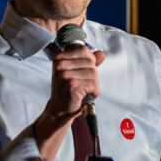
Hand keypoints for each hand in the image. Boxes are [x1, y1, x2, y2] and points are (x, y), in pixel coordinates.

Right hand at [33, 46, 105, 160]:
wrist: (59, 109)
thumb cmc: (67, 90)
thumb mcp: (76, 71)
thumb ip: (89, 61)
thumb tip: (101, 54)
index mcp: (59, 58)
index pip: (83, 50)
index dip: (90, 61)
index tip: (84, 71)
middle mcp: (60, 65)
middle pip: (91, 63)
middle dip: (93, 75)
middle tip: (84, 84)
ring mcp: (65, 75)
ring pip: (94, 73)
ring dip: (94, 84)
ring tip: (85, 90)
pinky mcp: (72, 86)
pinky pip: (93, 84)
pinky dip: (94, 92)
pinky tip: (86, 95)